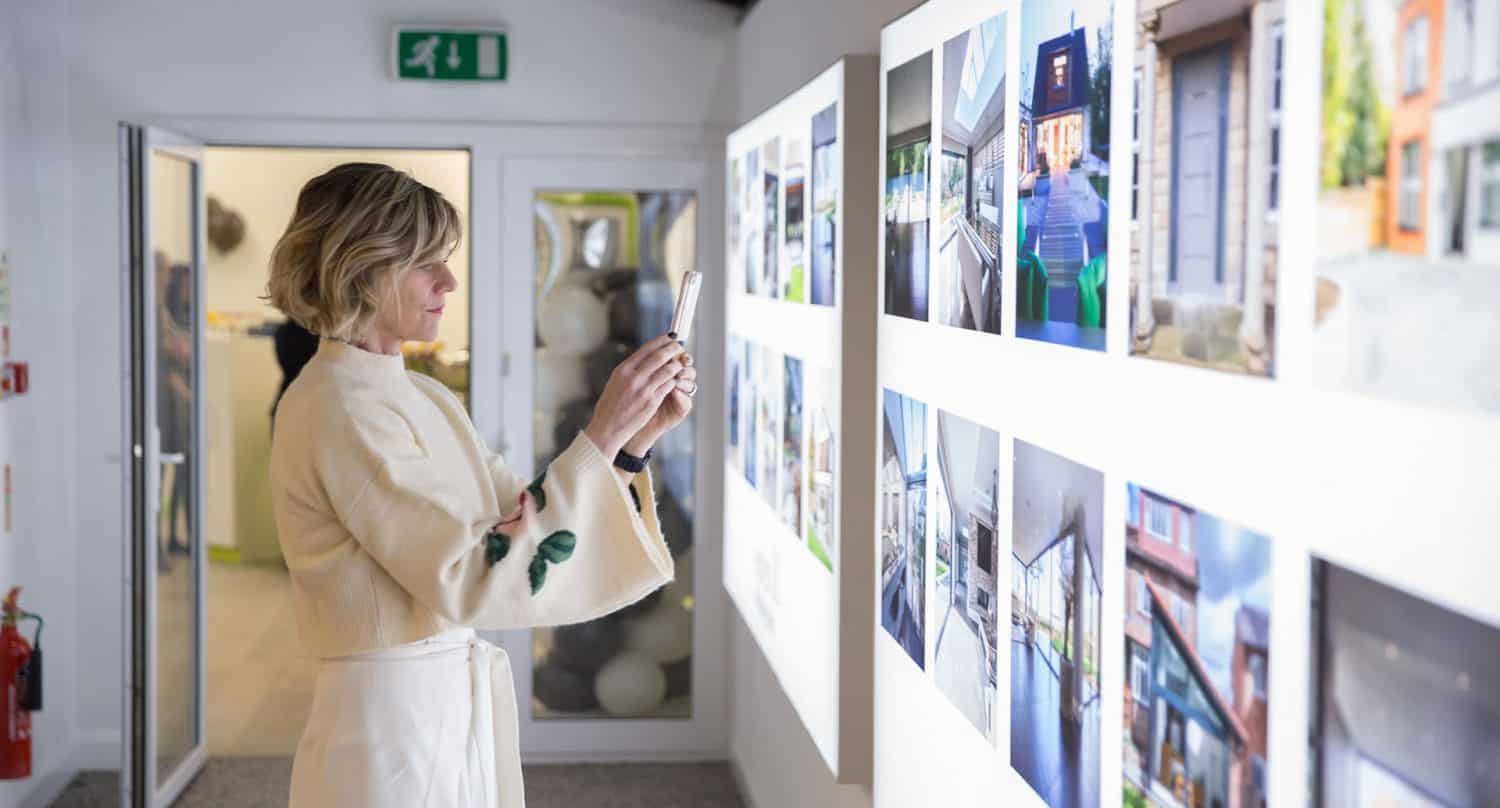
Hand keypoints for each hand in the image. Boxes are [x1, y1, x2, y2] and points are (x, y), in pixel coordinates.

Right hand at [582, 334, 685, 458]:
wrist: (607, 429)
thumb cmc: (610, 407)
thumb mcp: (615, 383)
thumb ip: (630, 371)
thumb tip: (645, 359)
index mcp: (623, 370)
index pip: (646, 349)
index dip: (661, 340)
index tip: (670, 336)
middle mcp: (633, 377)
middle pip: (659, 356)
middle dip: (673, 348)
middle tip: (679, 346)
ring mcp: (643, 389)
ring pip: (668, 370)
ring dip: (677, 365)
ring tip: (681, 363)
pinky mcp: (652, 402)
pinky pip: (669, 386)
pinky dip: (675, 381)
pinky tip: (677, 379)